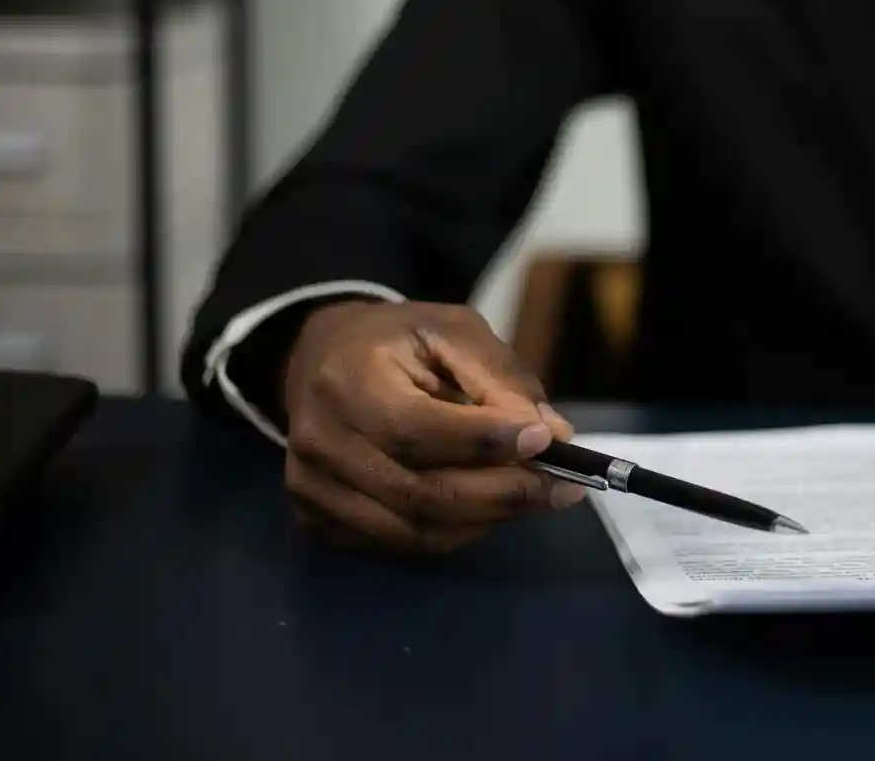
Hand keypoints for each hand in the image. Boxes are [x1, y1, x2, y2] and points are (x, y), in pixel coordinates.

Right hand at [281, 300, 583, 554]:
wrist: (320, 358)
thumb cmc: (396, 340)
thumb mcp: (453, 331)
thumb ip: (501, 377)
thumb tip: (553, 433)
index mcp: (347, 380)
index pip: (415, 429)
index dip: (483, 443)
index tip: (545, 441)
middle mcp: (319, 441)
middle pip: (418, 492)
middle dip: (502, 494)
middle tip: (561, 485)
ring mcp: (312, 488)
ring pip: (414, 529)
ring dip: (485, 519)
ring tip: (532, 494)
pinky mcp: (318, 520)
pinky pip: (400, 544)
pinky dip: (455, 531)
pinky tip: (486, 506)